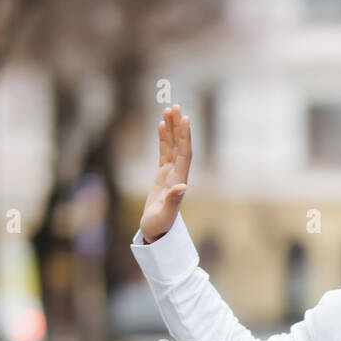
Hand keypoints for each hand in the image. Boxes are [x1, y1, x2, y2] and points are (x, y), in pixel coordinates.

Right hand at [139, 104, 191, 242]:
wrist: (155, 234)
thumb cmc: (158, 227)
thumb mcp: (164, 216)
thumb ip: (172, 201)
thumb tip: (182, 187)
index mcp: (179, 182)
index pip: (184, 155)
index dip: (185, 137)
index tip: (185, 120)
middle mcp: (177, 176)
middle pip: (179, 146)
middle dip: (178, 127)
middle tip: (175, 106)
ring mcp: (170, 174)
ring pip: (172, 147)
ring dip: (171, 129)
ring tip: (168, 110)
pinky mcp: (162, 176)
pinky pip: (164, 153)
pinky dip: (163, 139)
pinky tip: (161, 125)